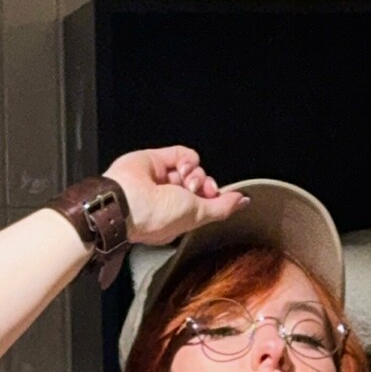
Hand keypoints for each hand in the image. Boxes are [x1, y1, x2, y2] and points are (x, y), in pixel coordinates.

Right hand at [102, 145, 247, 246]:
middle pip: (202, 183)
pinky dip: (187, 158)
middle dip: (205, 185)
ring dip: (196, 173)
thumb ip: (222, 208)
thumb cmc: (157, 217)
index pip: (206, 202)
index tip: (214, 197)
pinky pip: (182, 153)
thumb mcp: (198, 216)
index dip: (214, 197)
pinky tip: (182, 168)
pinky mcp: (156, 160)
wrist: (127, 202)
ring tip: (185, 181)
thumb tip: (243, 201)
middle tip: (198, 190)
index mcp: (179, 216)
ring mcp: (163, 178)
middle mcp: (172, 197)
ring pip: (194, 167)